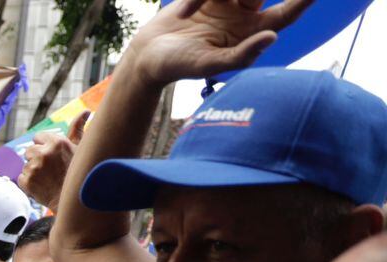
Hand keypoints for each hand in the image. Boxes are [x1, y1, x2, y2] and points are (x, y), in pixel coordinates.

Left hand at [18, 111, 88, 207]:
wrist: (74, 201)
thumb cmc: (78, 172)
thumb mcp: (79, 148)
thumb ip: (77, 128)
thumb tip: (85, 111)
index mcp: (56, 142)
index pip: (37, 137)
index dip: (43, 146)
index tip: (50, 156)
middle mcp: (43, 153)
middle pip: (29, 151)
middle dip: (36, 158)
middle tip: (50, 169)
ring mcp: (34, 167)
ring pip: (25, 165)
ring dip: (33, 171)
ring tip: (48, 179)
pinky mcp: (26, 181)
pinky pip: (21, 178)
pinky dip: (28, 183)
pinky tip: (41, 186)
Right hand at [125, 0, 314, 86]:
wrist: (147, 55)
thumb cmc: (178, 66)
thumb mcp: (208, 64)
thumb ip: (240, 55)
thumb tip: (273, 37)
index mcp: (252, 32)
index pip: (287, 12)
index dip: (304, 0)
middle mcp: (245, 13)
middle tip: (234, 0)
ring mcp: (227, 0)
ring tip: (186, 14)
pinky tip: (182, 13)